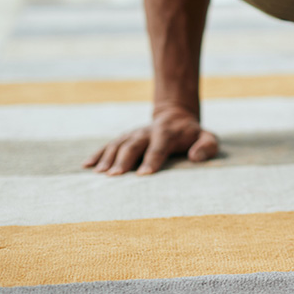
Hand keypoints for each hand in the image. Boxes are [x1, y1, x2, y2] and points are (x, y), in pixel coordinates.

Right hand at [83, 106, 217, 175]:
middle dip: (125, 159)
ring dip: (108, 158)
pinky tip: (86, 166)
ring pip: (118, 144)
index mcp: (168, 132)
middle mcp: (147, 131)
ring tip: (100, 174)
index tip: (144, 174)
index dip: (152, 159)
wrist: (175, 116)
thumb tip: (195, 157)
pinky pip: (108, 145)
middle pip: (134, 144)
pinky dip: (97, 154)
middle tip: (116, 176)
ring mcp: (133, 134)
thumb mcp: (207, 137)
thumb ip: (207, 146)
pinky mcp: (124, 137)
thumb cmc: (193, 135)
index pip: (160, 146)